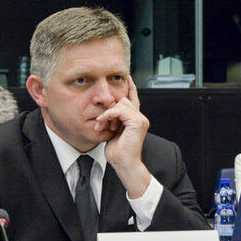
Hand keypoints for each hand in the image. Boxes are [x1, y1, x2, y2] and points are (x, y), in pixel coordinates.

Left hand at [94, 76, 150, 197]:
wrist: (123, 163)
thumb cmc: (116, 151)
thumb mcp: (111, 131)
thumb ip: (112, 119)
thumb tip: (104, 111)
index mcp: (134, 118)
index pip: (132, 98)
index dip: (129, 87)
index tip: (125, 77)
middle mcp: (139, 117)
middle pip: (122, 99)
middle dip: (108, 109)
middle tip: (100, 122)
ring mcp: (140, 119)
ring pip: (120, 104)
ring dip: (106, 114)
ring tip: (100, 125)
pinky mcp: (137, 122)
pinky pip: (119, 110)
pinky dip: (108, 115)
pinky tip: (101, 123)